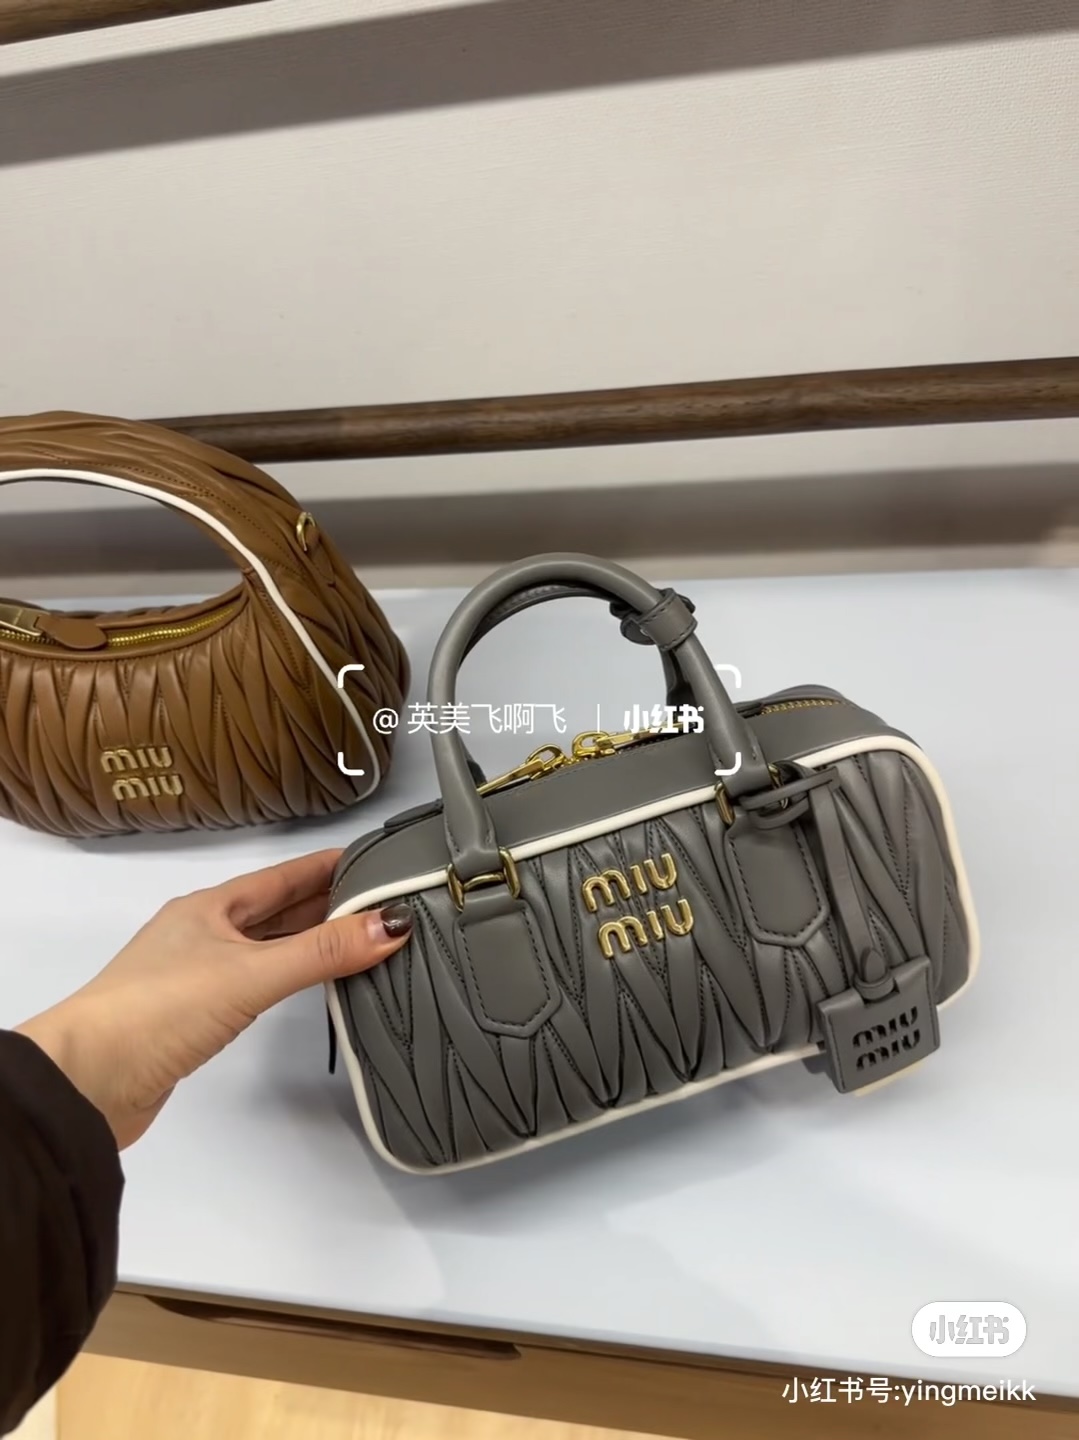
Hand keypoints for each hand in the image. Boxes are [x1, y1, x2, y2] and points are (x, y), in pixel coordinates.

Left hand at [15, 849, 411, 1149]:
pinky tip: (309, 983)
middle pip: (279, 910)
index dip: (331, 867)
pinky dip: (291, 976)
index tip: (378, 860)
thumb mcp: (251, 974)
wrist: (89, 1080)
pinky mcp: (197, 1014)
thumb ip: (322, 952)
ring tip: (362, 938)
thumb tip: (391, 924)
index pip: (286, 875)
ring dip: (311, 941)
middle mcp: (205, 933)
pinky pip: (258, 981)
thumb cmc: (157, 1011)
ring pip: (268, 946)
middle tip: (385, 901)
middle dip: (330, 904)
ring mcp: (198, 974)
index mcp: (212, 907)